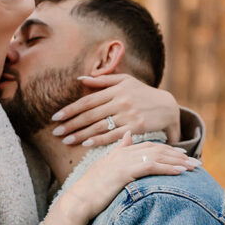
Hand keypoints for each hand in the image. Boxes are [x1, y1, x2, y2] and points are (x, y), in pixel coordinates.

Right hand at [44, 133, 200, 224]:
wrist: (78, 201)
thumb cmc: (89, 192)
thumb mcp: (104, 170)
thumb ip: (117, 154)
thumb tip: (127, 139)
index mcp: (119, 152)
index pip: (150, 146)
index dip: (169, 150)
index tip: (184, 156)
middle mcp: (123, 153)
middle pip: (157, 149)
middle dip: (179, 155)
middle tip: (196, 162)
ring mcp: (123, 161)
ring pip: (157, 156)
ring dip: (178, 161)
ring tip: (194, 167)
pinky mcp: (124, 171)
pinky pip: (151, 166)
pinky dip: (167, 167)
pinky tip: (180, 172)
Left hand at [51, 74, 180, 146]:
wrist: (168, 106)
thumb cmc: (143, 93)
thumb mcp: (126, 81)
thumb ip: (104, 80)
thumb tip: (81, 79)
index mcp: (116, 89)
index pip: (87, 100)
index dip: (70, 109)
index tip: (55, 117)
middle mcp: (120, 101)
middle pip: (90, 114)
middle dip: (71, 124)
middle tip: (56, 132)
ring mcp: (128, 115)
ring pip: (99, 126)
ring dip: (81, 134)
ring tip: (66, 141)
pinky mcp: (136, 127)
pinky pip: (114, 135)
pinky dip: (99, 140)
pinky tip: (86, 144)